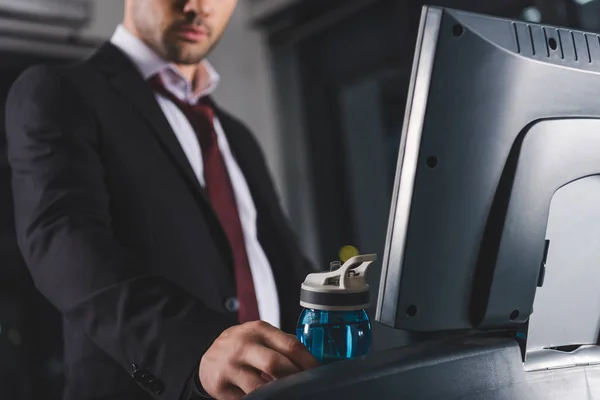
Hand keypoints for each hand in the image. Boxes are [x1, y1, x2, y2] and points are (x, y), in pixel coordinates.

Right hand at [199, 320, 318, 399]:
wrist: (208, 354)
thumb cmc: (242, 346)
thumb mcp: (260, 335)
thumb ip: (282, 344)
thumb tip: (311, 363)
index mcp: (259, 330)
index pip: (290, 345)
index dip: (308, 362)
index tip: (319, 374)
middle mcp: (243, 345)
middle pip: (275, 364)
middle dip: (294, 380)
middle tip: (306, 389)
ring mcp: (230, 365)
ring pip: (259, 387)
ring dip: (277, 395)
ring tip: (287, 396)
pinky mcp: (219, 385)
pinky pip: (244, 399)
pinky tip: (266, 399)